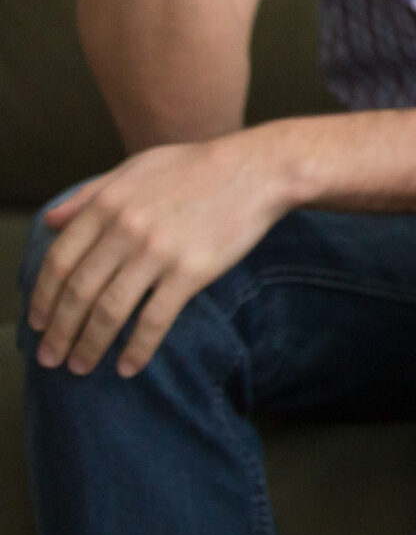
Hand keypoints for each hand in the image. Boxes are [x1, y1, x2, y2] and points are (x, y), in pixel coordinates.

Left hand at [25, 130, 297, 376]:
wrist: (258, 169)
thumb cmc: (198, 166)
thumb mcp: (137, 167)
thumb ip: (90, 193)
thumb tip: (49, 221)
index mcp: (107, 204)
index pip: (59, 261)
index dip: (43, 298)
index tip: (37, 323)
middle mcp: (125, 229)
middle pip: (78, 292)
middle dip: (59, 332)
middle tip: (49, 357)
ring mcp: (157, 252)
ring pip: (109, 311)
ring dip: (89, 346)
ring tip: (80, 368)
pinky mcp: (191, 271)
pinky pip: (154, 320)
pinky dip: (137, 348)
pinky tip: (128, 367)